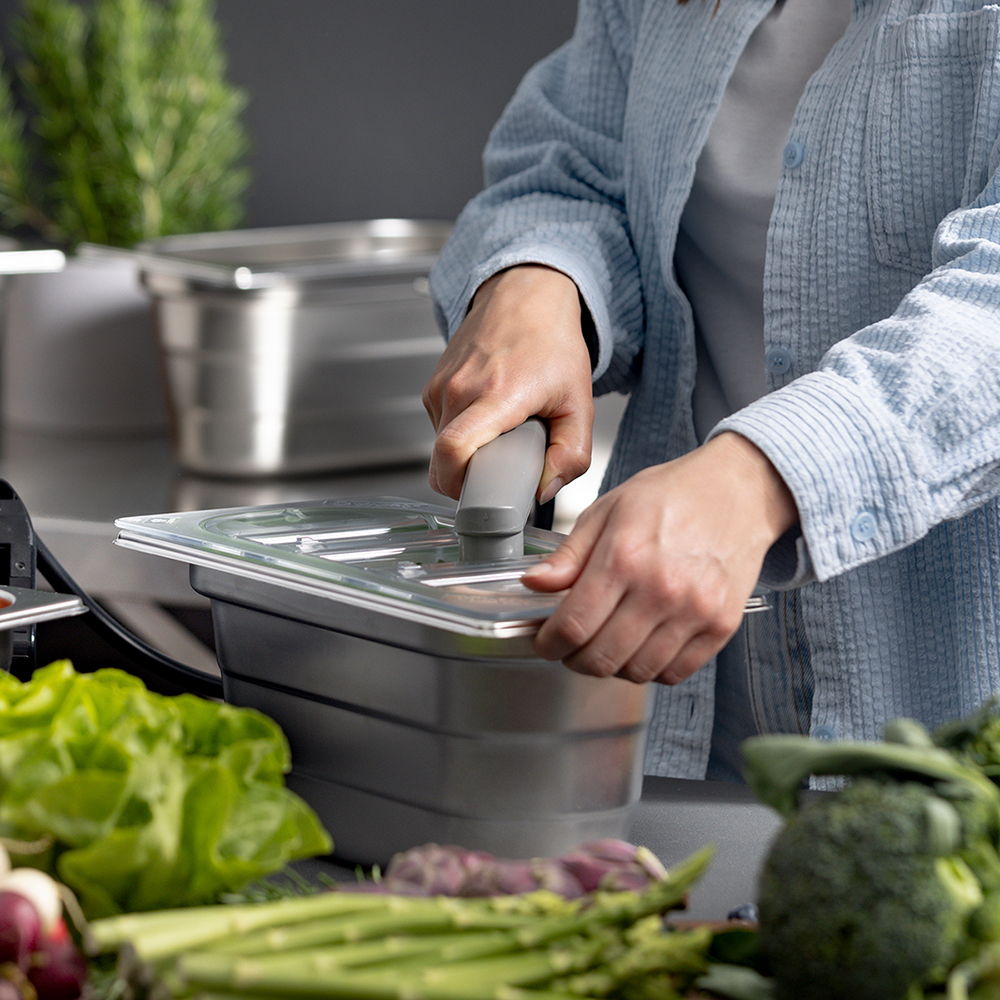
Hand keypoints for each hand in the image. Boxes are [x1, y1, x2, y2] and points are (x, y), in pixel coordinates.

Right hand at [422, 265, 594, 500]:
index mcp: (495, 395)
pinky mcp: (433, 385)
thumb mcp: (579, 402)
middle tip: (504, 469)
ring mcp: (440, 386)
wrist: (527, 294)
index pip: (452, 451)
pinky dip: (461, 435)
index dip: (459, 486)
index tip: (480, 497)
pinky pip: (440, 429)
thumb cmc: (551, 341)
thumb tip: (543, 490)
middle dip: (470, 478)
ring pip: (440, 447)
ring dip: (467, 455)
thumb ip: (571, 454)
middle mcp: (458, 389)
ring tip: (501, 435)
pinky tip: (488, 419)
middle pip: (443, 460)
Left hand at [521, 432, 798, 684]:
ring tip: (608, 642)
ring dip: (614, 666)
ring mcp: (695, 611)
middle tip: (572, 646)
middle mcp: (660, 589)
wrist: (738, 490)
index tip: (546, 642)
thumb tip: (534, 583)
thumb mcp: (608, 509)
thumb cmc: (672, 495)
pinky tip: (643, 644)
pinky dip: (652, 668)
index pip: (573, 626)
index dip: (549, 644)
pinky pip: (675, 672)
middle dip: (575, 659)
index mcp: (624, 556)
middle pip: (601, 658)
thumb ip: (569, 554)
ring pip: (637, 672)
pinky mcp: (721, 626)